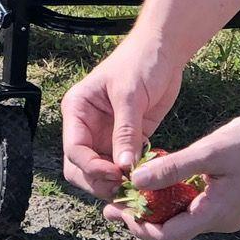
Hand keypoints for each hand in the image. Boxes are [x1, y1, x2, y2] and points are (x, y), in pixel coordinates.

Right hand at [60, 33, 183, 201]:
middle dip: (100, 182)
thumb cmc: (141, 61)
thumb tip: (122, 167)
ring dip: (117, 184)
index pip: (74, 150)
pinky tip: (150, 179)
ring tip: (139, 189)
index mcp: (77, 111)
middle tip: (125, 189)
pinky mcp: (128, 140)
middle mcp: (87, 126)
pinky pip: (126, 166)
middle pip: (82, 168)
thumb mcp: (130, 95)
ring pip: (102, 173)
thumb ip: (125, 131)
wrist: (165, 50)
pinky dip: (135, 176)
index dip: (92, 168)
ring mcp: (107, 135)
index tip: (116, 175)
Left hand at [110, 110, 239, 239]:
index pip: (168, 236)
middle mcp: (223, 221)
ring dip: (158, 209)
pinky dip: (176, 200)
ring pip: (185, 219)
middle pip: (174, 231)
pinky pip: (198, 208)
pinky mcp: (233, 202)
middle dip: (143, 219)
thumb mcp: (209, 151)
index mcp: (217, 214)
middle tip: (113, 204)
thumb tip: (135, 180)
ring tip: (131, 193)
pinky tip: (161, 184)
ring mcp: (230, 213)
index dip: (139, 228)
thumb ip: (172, 168)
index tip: (117, 210)